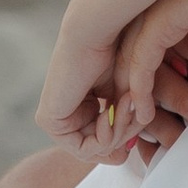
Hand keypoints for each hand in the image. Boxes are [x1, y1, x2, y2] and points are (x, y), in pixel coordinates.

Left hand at [37, 17, 123, 147]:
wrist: (95, 31)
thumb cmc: (117, 52)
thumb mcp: (125, 97)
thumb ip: (124, 124)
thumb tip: (123, 155)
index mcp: (80, 105)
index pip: (101, 140)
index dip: (124, 138)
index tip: (139, 125)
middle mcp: (63, 112)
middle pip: (99, 148)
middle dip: (123, 134)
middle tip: (134, 111)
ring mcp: (53, 118)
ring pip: (94, 150)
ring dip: (118, 132)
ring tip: (125, 105)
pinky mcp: (48, 120)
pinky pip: (83, 149)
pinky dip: (104, 136)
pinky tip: (108, 112)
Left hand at [112, 0, 187, 139]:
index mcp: (165, 6)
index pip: (147, 50)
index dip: (152, 82)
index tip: (161, 109)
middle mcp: (150, 9)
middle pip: (132, 60)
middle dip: (137, 96)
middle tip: (147, 127)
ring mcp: (151, 14)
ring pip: (130, 65)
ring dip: (136, 100)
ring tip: (144, 128)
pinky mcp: (158, 22)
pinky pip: (140, 63)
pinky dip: (139, 90)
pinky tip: (143, 113)